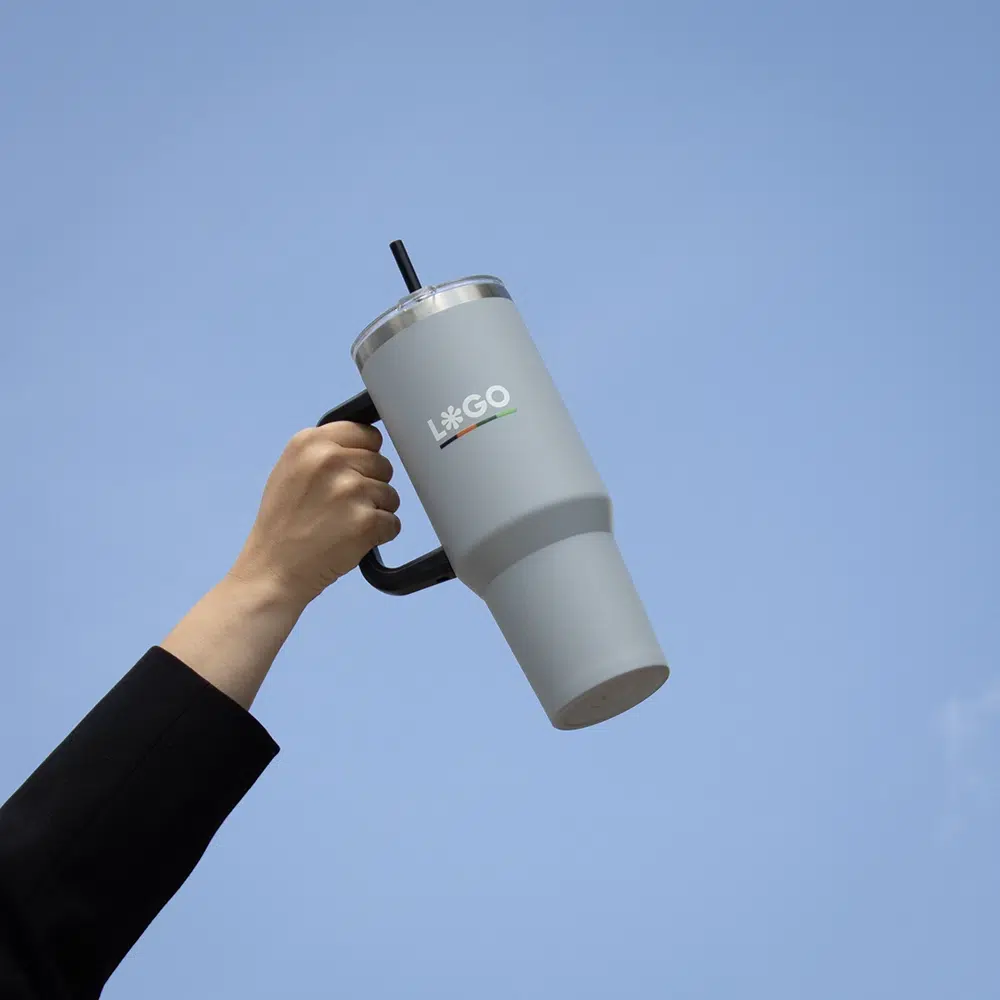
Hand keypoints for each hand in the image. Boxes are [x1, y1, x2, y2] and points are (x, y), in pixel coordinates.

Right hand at [228, 422, 400, 605]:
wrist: (273, 569)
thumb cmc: (282, 524)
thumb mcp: (291, 470)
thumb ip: (325, 451)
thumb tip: (364, 445)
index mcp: (310, 442)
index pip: (367, 434)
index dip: (366, 456)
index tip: (354, 473)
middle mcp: (330, 459)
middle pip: (383, 464)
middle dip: (371, 486)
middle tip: (342, 507)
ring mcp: (350, 490)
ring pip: (391, 494)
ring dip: (375, 512)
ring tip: (343, 525)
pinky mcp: (366, 521)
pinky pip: (393, 523)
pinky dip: (379, 535)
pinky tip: (352, 540)